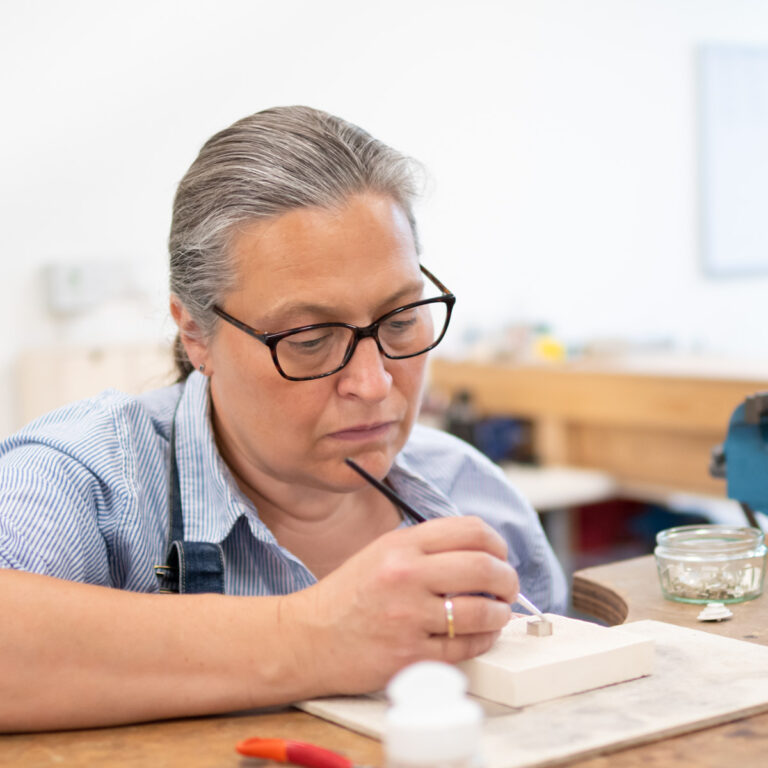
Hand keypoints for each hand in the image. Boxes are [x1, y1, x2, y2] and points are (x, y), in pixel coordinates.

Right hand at [279, 515, 519, 695]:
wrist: (308, 638)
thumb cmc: (348, 596)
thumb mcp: (383, 553)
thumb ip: (428, 548)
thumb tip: (483, 554)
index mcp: (401, 546)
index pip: (470, 530)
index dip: (496, 543)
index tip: (499, 555)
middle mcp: (406, 576)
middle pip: (484, 567)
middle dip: (507, 578)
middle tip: (507, 586)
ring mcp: (409, 618)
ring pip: (482, 611)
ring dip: (500, 613)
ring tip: (497, 613)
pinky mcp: (411, 656)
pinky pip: (466, 647)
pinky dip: (483, 640)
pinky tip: (479, 634)